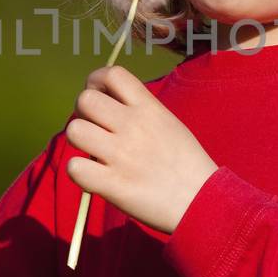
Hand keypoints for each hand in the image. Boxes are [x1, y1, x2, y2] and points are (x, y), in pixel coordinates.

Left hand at [64, 66, 218, 233]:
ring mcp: (121, 155)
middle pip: (85, 100)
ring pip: (74, 130)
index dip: (96, 81)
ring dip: (79, 141)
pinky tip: (94, 176)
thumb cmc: (186, 164)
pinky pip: (74, 168)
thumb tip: (108, 103)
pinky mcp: (112, 185)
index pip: (112, 74)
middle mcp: (133, 126)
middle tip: (94, 128)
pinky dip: (79, 172)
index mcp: (149, 108)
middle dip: (83, 112)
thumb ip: (140, 110)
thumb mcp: (168, 123)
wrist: (203, 202)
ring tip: (94, 152)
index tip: (100, 96)